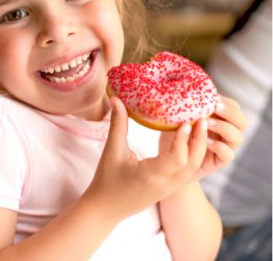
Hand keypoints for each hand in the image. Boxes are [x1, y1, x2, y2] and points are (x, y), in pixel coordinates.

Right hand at [86, 97, 208, 219]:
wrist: (106, 208)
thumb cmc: (106, 180)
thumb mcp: (111, 151)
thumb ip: (117, 125)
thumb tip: (116, 99)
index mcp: (151, 175)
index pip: (178, 158)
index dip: (184, 140)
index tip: (187, 122)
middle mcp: (165, 184)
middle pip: (192, 163)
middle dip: (199, 141)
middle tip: (202, 119)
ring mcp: (169, 188)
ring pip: (193, 168)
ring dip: (199, 148)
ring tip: (199, 127)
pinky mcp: (169, 189)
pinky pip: (188, 172)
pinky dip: (193, 157)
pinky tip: (192, 142)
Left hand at [160, 95, 245, 180]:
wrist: (169, 160)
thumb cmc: (176, 134)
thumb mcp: (180, 118)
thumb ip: (187, 108)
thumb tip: (183, 90)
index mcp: (221, 119)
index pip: (234, 107)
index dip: (226, 102)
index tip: (212, 97)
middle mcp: (226, 132)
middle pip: (242, 121)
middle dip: (230, 113)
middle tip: (214, 107)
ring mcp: (225, 147)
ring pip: (237, 137)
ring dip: (223, 128)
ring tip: (205, 123)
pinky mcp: (219, 161)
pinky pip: (228, 155)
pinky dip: (219, 147)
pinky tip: (205, 141)